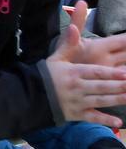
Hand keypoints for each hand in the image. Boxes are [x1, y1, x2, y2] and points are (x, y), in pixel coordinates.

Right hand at [47, 3, 125, 126]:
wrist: (33, 93)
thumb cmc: (49, 73)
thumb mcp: (57, 57)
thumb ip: (68, 43)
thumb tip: (72, 27)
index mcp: (73, 72)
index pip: (95, 72)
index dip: (110, 73)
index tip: (124, 73)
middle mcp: (76, 87)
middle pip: (100, 87)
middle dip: (118, 86)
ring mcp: (77, 102)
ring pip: (100, 101)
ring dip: (116, 100)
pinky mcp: (77, 114)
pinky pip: (93, 118)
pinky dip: (105, 120)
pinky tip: (118, 123)